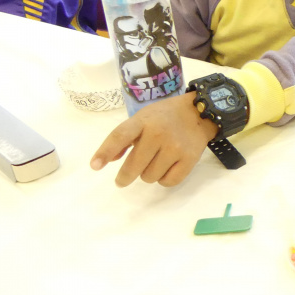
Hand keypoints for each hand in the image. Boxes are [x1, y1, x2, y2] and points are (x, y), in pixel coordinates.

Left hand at [90, 93, 218, 187]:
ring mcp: (175, 147)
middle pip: (134, 166)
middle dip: (125, 177)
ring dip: (148, 174)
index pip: (120, 136)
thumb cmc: (165, 116)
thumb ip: (124, 137)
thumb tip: (107, 160)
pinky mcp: (189, 159)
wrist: (199, 113)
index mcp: (143, 121)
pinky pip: (168, 182)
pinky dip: (163, 179)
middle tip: (122, 180)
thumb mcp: (142, 118)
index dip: (105, 152)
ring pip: (149, 177)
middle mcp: (159, 133)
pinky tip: (166, 168)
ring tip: (155, 163)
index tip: (95, 166)